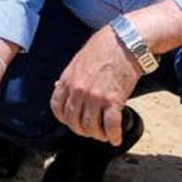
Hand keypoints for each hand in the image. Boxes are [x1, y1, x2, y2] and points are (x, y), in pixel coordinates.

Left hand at [51, 26, 142, 144]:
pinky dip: (113, 136)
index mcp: (68, 81)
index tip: (73, 122)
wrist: (124, 42)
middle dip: (82, 130)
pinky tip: (116, 139)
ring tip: (104, 135)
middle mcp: (78, 91)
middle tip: (91, 131)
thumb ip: (68, 78)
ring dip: (98, 135)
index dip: (65, 120)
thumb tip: (57, 86)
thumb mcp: (77, 62)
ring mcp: (95, 96)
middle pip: (74, 121)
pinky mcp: (113, 100)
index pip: (57, 108)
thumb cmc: (102, 50)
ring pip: (91, 127)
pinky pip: (111, 125)